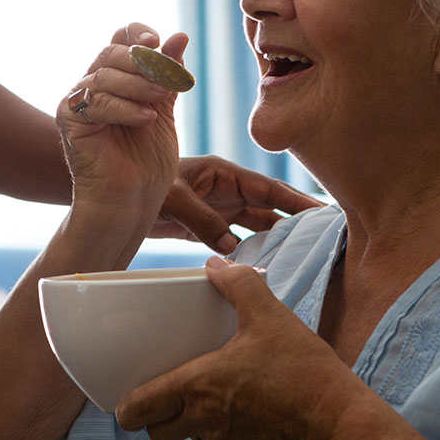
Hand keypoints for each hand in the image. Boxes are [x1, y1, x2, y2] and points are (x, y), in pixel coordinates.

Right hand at [59, 24, 188, 222]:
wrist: (130, 202)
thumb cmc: (146, 162)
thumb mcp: (164, 110)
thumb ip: (168, 75)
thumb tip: (179, 35)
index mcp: (114, 79)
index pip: (120, 38)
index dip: (138, 33)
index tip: (158, 41)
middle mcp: (91, 86)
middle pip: (111, 52)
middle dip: (143, 61)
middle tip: (168, 81)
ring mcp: (77, 103)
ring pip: (104, 75)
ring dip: (138, 84)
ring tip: (161, 100)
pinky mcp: (68, 121)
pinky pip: (95, 102)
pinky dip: (124, 108)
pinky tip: (145, 119)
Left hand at [116, 258, 370, 439]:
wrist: (340, 422)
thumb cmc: (303, 371)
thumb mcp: (270, 316)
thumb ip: (240, 285)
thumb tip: (216, 263)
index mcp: (198, 387)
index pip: (138, 410)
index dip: (126, 406)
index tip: (127, 396)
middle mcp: (203, 421)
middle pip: (155, 431)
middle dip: (152, 416)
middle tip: (162, 392)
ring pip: (185, 437)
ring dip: (184, 421)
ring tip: (201, 393)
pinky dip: (216, 428)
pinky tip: (237, 404)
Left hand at [155, 157, 324, 254]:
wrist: (116, 201)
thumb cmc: (145, 187)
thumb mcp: (175, 198)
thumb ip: (204, 220)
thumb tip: (233, 247)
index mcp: (222, 173)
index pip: (267, 187)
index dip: (295, 199)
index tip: (322, 212)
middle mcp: (225, 191)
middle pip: (268, 207)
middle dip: (294, 220)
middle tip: (323, 238)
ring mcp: (218, 210)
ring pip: (255, 226)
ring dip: (274, 238)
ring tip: (300, 255)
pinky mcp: (207, 228)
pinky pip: (236, 241)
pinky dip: (249, 252)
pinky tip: (263, 265)